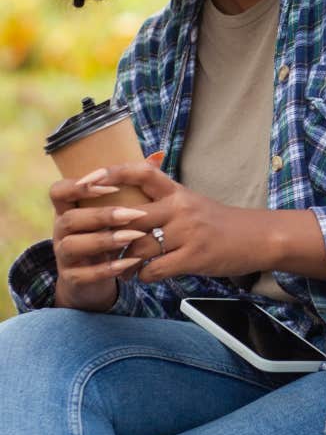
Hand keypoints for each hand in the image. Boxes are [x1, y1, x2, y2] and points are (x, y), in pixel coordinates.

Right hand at [51, 176, 146, 311]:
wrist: (95, 276)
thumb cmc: (108, 232)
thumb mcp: (114, 209)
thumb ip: (128, 187)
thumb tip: (157, 156)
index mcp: (69, 208)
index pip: (59, 191)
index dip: (79, 187)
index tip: (110, 186)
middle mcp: (61, 230)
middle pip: (70, 218)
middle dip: (102, 215)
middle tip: (134, 213)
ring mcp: (63, 255)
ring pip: (73, 245)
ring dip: (105, 240)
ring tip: (134, 236)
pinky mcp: (72, 278)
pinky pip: (84, 274)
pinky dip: (108, 269)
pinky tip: (132, 262)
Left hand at [77, 162, 285, 283]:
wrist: (257, 237)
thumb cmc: (218, 223)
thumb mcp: (191, 203)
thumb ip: (161, 201)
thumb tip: (125, 206)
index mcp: (177, 191)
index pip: (141, 173)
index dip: (112, 173)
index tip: (87, 179)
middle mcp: (180, 208)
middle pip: (131, 215)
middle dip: (109, 231)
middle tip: (94, 242)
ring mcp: (187, 233)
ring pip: (139, 247)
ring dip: (124, 261)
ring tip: (120, 268)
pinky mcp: (194, 257)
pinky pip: (155, 269)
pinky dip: (144, 276)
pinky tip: (146, 276)